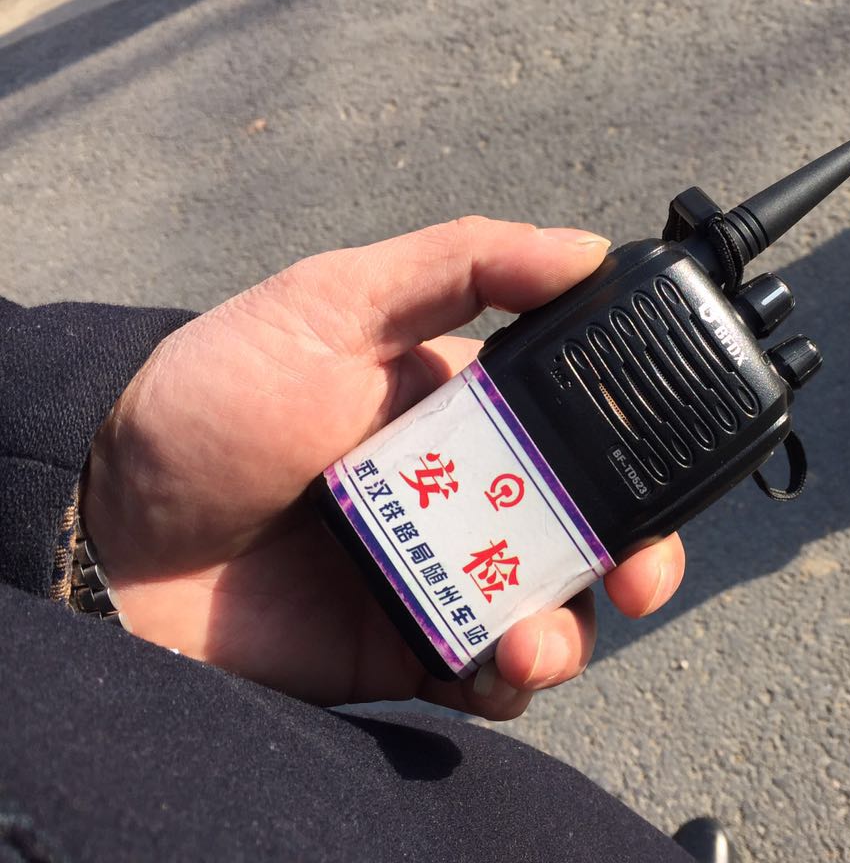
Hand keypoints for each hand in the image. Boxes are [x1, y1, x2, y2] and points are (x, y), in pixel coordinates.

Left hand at [83, 217, 685, 718]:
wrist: (104, 524)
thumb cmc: (215, 396)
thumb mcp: (334, 301)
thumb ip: (460, 265)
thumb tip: (586, 250)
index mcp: (466, 410)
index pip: (580, 431)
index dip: (636, 456)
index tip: (664, 476)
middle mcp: (464, 491)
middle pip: (584, 529)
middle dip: (630, 558)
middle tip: (636, 578)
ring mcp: (436, 572)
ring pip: (548, 608)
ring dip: (568, 632)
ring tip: (532, 642)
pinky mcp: (401, 647)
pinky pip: (484, 674)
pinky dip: (506, 681)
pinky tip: (490, 670)